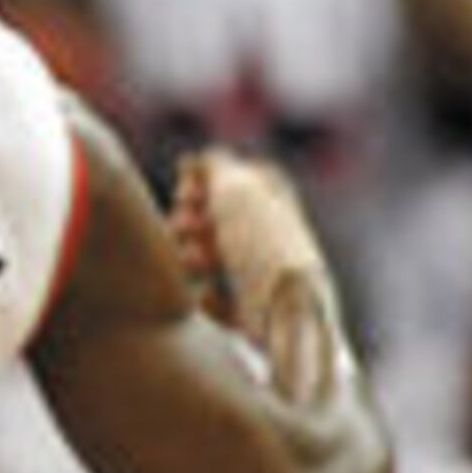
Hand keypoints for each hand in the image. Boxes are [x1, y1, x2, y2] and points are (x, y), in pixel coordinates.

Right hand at [174, 149, 332, 336]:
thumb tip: (201, 156)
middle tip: (183, 226)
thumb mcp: (238, 191)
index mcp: (275, 201)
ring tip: (193, 263)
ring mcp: (262, 274)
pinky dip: (205, 297)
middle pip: (216, 217)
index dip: (202, 182)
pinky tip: (207, 297)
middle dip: (191, 220)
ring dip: (192, 257)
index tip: (185, 191)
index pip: (232, 179)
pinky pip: (215, 298)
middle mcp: (270, 234)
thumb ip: (216, 164)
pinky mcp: (251, 312)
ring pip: (210, 256)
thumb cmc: (263, 248)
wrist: (288, 316)